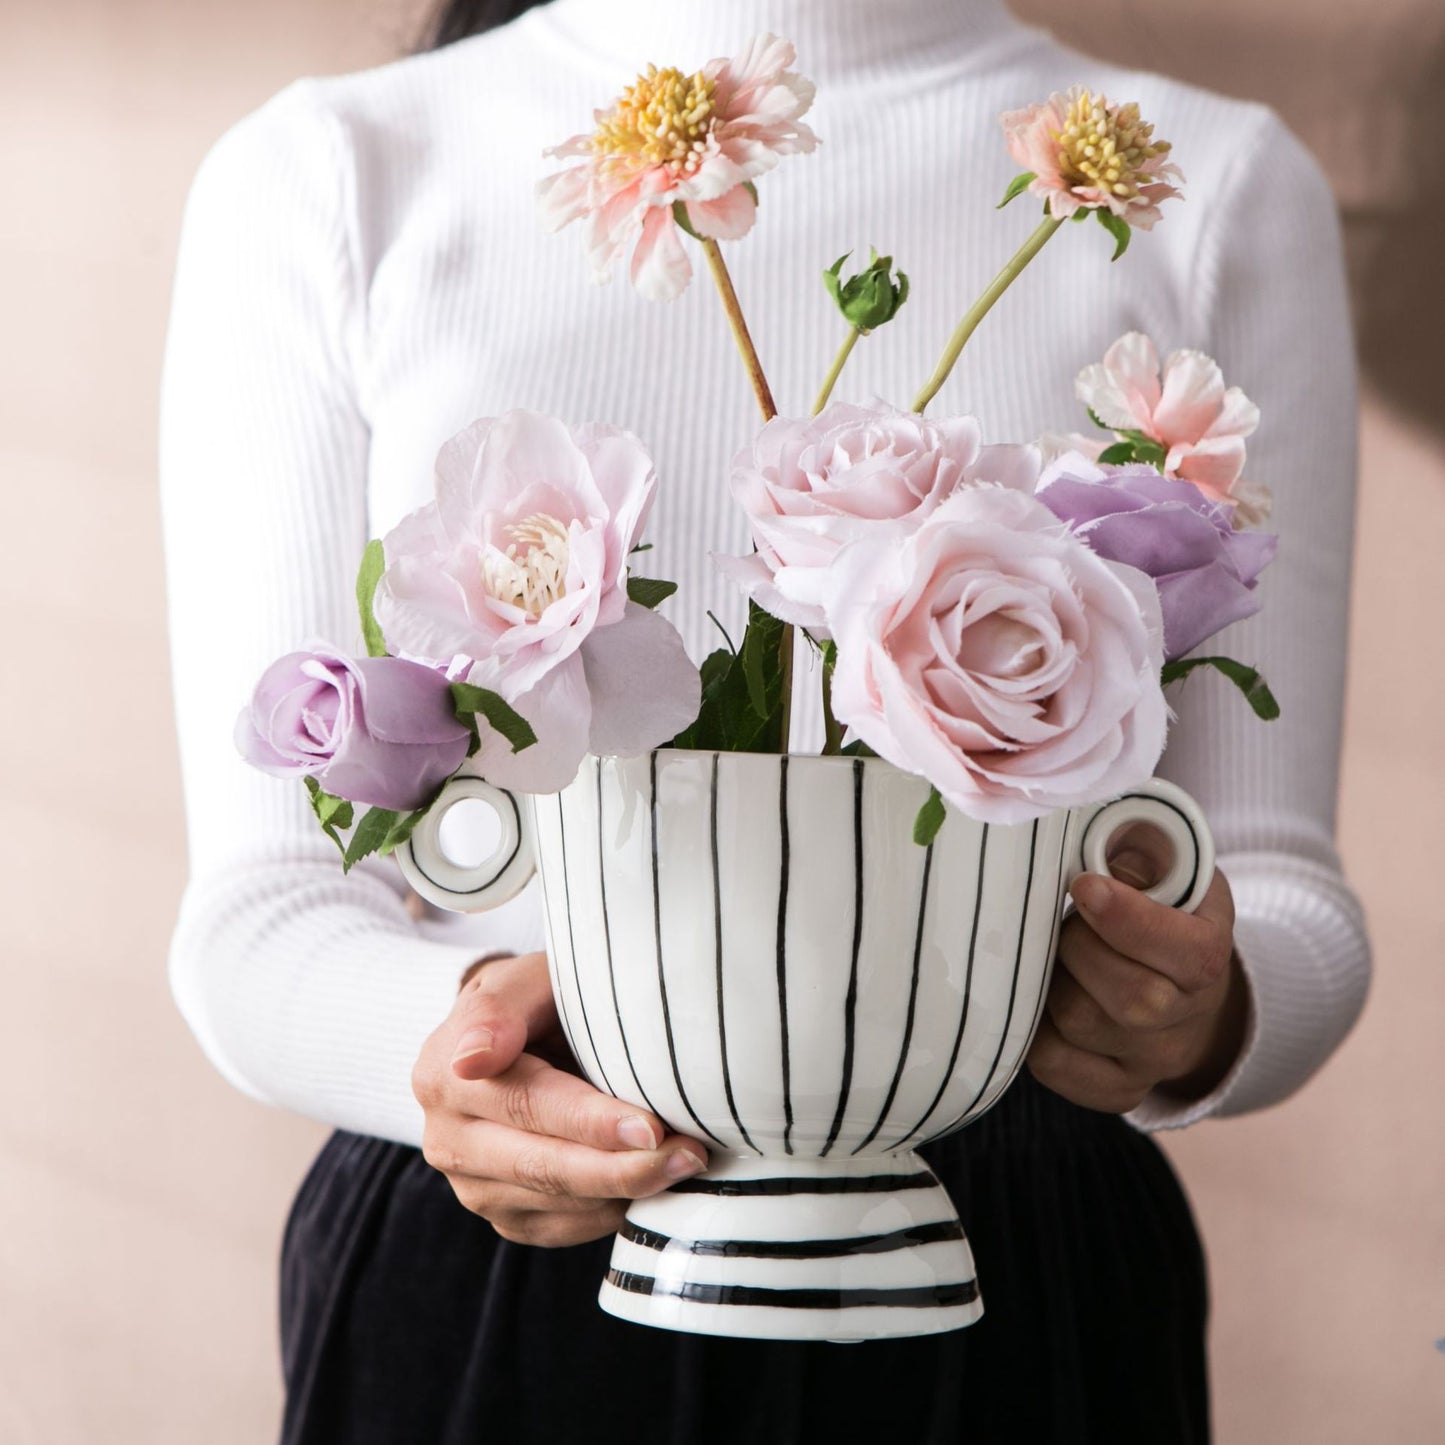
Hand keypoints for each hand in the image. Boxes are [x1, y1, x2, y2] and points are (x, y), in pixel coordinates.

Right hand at [412, 951, 707, 1246]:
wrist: (517, 1037)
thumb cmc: (535, 1001)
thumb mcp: (524, 982)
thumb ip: (501, 1010)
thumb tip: (474, 1058)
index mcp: (444, 1074)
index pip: (526, 1104)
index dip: (590, 1121)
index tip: (650, 1127)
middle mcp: (447, 1140)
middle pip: (541, 1166)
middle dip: (621, 1167)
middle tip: (689, 1154)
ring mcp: (472, 1186)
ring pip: (556, 1203)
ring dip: (626, 1189)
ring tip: (686, 1161)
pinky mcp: (504, 1216)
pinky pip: (562, 1227)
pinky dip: (610, 1209)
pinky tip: (650, 1182)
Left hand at [1026, 830, 1248, 1113]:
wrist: (1180, 984)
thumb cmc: (1158, 908)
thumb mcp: (1164, 865)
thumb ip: (1137, 849)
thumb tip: (1089, 848)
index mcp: (1209, 953)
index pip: (1187, 953)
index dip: (1129, 921)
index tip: (1083, 885)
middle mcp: (1189, 1018)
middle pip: (1132, 998)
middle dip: (1080, 948)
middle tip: (1065, 921)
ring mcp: (1153, 1060)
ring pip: (1080, 1025)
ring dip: (1050, 981)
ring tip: (1054, 956)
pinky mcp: (1114, 1087)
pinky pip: (1056, 1065)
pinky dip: (1033, 1028)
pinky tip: (1040, 997)